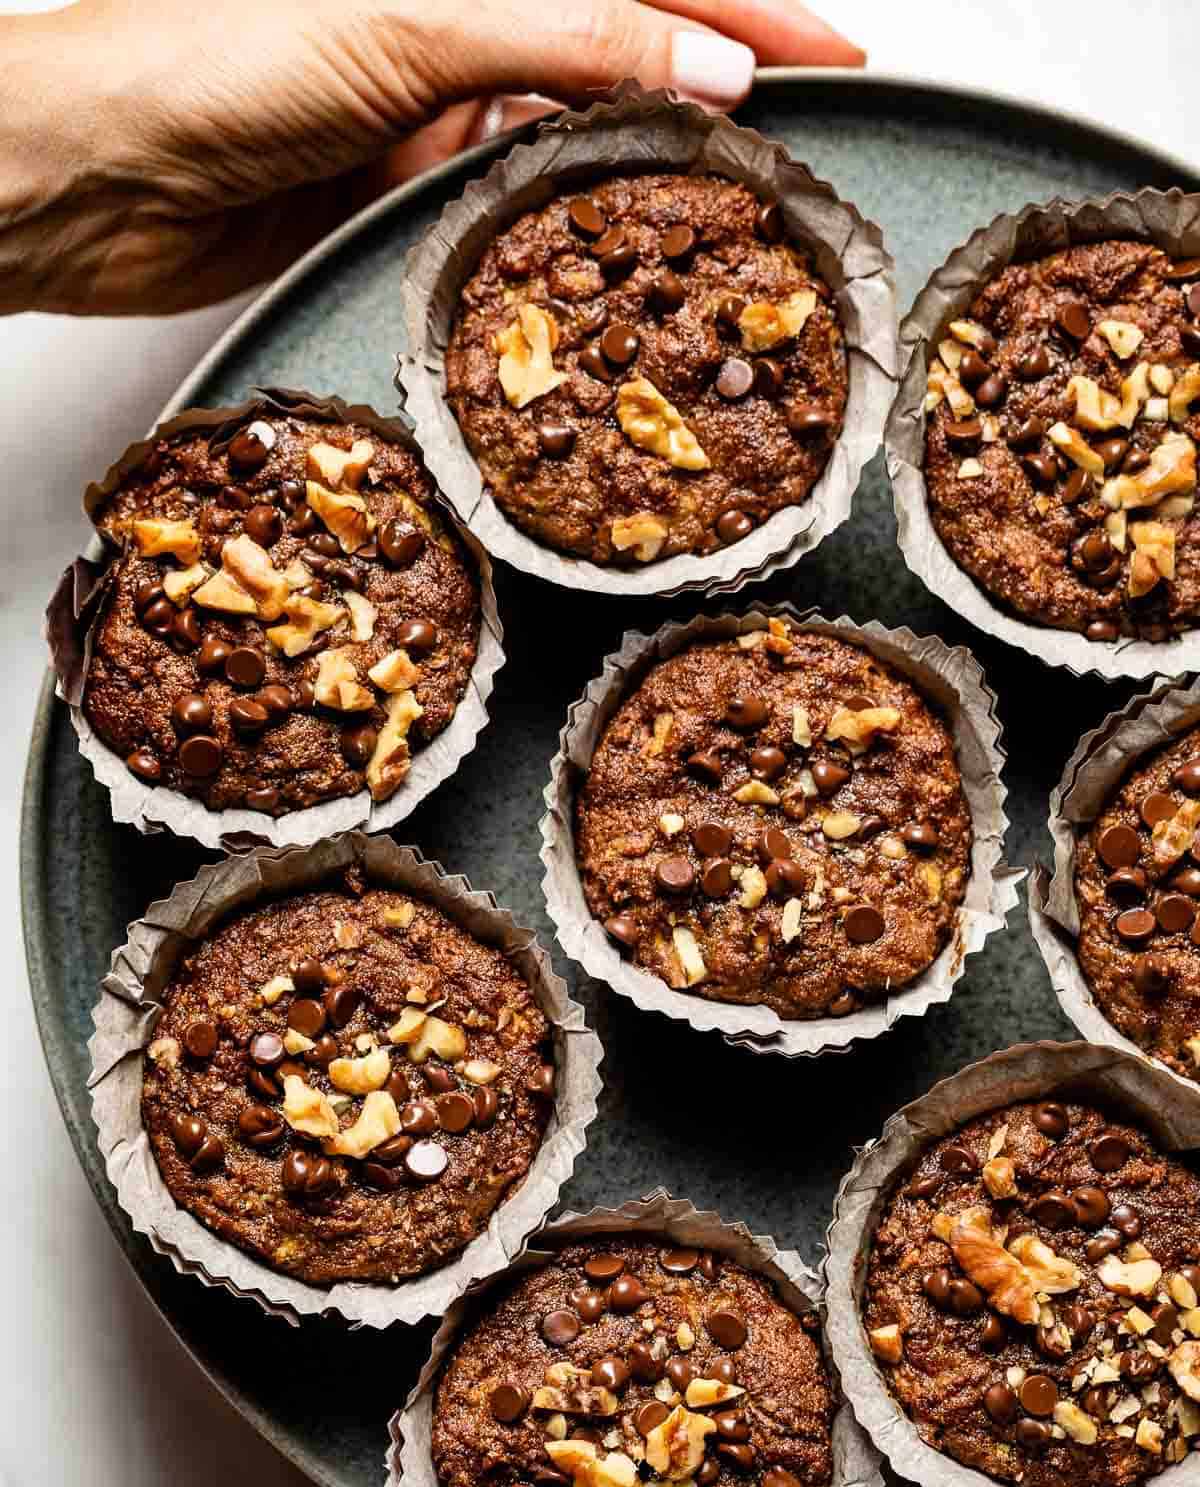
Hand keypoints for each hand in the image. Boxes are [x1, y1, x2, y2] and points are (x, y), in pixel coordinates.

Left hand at [0, 0, 861, 316]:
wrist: (89, 173)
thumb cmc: (207, 57)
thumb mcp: (413, 24)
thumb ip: (569, 42)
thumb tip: (710, 73)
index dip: (751, 11)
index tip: (838, 56)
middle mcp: (460, 22)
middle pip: (622, 53)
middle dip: (716, 97)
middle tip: (802, 155)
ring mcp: (431, 109)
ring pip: (573, 139)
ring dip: (647, 177)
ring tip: (734, 222)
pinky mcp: (399, 192)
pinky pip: (511, 210)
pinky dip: (565, 234)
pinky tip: (614, 261)